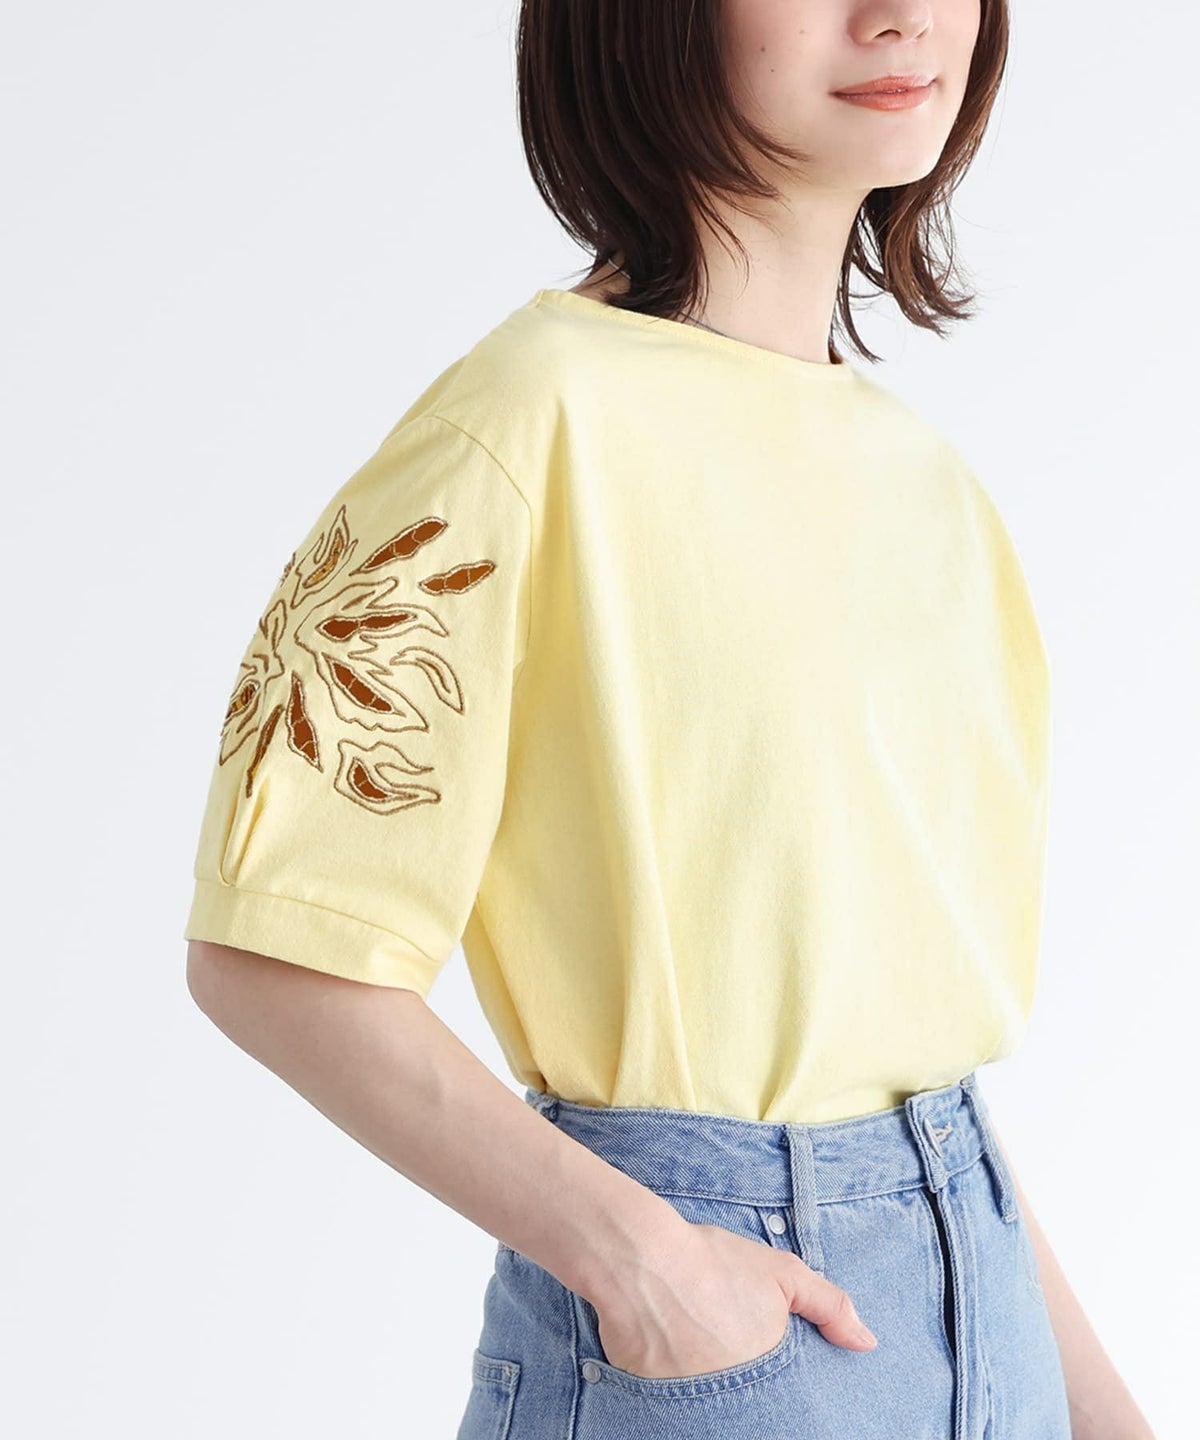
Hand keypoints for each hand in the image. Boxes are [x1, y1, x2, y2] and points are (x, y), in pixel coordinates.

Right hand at [593, 1218, 877, 1380]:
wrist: (640, 1260)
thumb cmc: (713, 1263)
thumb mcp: (782, 1274)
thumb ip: (828, 1306)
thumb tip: (867, 1342)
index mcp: (768, 1374)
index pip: (788, 1407)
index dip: (783, 1393)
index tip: (775, 1377)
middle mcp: (733, 1398)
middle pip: (751, 1408)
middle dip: (749, 1389)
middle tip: (733, 1355)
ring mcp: (693, 1402)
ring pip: (714, 1409)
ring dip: (714, 1387)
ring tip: (705, 1352)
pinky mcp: (654, 1401)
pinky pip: (674, 1402)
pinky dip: (678, 1387)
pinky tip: (674, 1357)